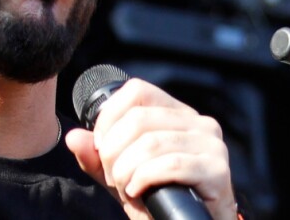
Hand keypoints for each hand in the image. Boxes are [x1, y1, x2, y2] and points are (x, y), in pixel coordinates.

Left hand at [65, 78, 237, 218]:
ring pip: (151, 142)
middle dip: (114, 151)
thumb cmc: (158, 198)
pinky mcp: (217, 169)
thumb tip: (72, 138)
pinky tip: (138, 192)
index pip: (136, 90)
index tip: (101, 147)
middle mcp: (197, 120)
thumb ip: (96, 156)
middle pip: (138, 119)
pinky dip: (145, 178)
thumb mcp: (121, 173)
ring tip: (125, 187)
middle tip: (113, 177)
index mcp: (174, 111)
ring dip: (127, 169)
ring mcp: (210, 143)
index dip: (109, 117)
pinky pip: (171, 164)